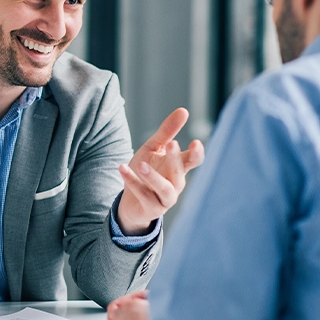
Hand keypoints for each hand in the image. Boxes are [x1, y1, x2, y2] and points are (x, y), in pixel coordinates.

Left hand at [117, 107, 204, 233]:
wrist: (130, 200)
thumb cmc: (146, 170)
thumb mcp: (153, 148)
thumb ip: (167, 131)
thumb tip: (184, 110)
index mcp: (178, 167)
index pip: (193, 160)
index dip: (197, 153)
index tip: (195, 143)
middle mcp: (176, 184)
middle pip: (179, 172)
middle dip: (175, 159)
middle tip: (172, 144)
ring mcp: (165, 199)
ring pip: (164, 189)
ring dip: (154, 177)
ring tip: (141, 164)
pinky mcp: (152, 209)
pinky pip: (143, 195)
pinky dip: (133, 182)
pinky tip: (122, 168)